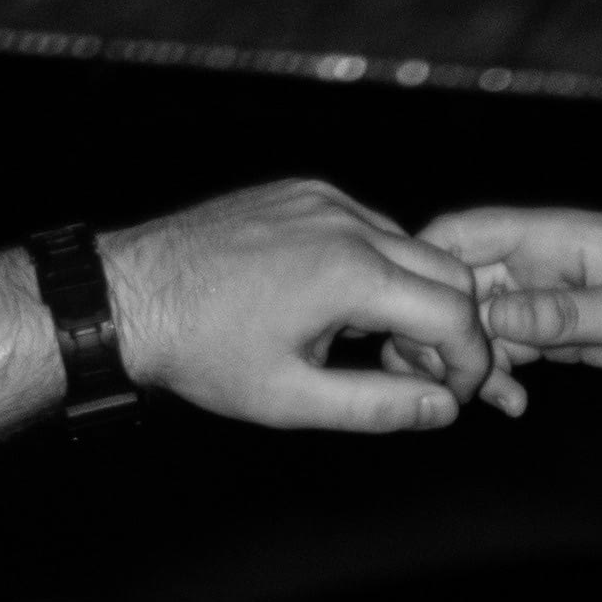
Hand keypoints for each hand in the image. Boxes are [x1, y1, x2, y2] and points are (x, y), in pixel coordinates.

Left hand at [97, 179, 507, 432]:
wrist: (131, 295)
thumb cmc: (204, 351)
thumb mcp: (294, 400)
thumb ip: (381, 406)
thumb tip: (443, 408)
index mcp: (350, 273)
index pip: (455, 313)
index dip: (471, 362)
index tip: (456, 395)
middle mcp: (344, 221)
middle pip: (448, 271)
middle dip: (453, 328)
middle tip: (423, 376)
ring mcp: (322, 199)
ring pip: (411, 247)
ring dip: (414, 298)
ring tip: (374, 347)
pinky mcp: (301, 192)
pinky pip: (368, 226)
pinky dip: (377, 268)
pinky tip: (341, 308)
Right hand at [419, 203, 601, 399]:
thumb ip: (567, 314)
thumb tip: (496, 315)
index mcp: (557, 235)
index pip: (468, 232)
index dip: (428, 264)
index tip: (414, 315)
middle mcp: (543, 261)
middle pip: (463, 281)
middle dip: (444, 325)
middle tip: (450, 375)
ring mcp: (550, 297)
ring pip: (482, 323)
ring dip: (473, 360)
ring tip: (485, 397)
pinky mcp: (563, 332)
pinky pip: (512, 349)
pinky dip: (501, 375)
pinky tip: (510, 404)